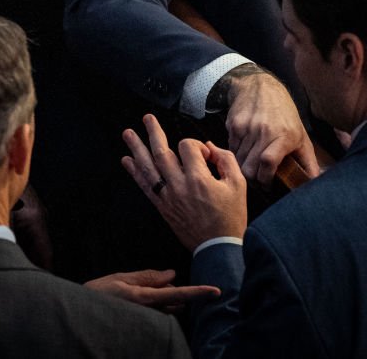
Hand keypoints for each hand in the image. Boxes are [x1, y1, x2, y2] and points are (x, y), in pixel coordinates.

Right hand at [84, 269, 219, 312]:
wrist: (80, 318)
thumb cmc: (97, 296)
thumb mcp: (121, 279)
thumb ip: (148, 277)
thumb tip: (172, 274)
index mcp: (144, 298)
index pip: (178, 294)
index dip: (198, 292)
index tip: (216, 290)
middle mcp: (148, 313)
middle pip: (175, 302)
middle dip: (175, 292)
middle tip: (154, 283)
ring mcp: (146, 322)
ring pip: (167, 309)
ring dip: (165, 300)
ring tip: (139, 293)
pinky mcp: (143, 327)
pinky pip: (158, 315)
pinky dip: (156, 306)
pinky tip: (138, 302)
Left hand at [122, 114, 246, 251]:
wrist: (218, 247)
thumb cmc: (230, 217)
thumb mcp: (239, 185)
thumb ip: (226, 159)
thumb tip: (210, 147)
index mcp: (199, 179)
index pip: (187, 148)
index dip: (196, 145)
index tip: (206, 155)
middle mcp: (179, 186)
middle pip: (162, 152)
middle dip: (153, 132)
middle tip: (147, 118)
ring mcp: (168, 197)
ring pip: (148, 167)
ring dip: (137, 148)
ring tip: (128, 134)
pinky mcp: (162, 207)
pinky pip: (145, 186)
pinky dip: (135, 172)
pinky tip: (127, 160)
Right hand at [226, 70, 318, 183]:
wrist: (260, 87)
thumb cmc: (284, 114)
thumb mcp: (301, 135)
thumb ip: (308, 160)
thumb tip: (316, 181)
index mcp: (284, 136)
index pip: (268, 162)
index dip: (265, 178)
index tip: (267, 186)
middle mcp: (264, 131)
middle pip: (250, 166)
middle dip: (253, 180)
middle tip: (257, 182)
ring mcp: (247, 127)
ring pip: (239, 160)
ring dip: (244, 167)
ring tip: (251, 167)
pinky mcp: (234, 125)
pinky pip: (232, 148)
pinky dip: (237, 154)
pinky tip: (245, 151)